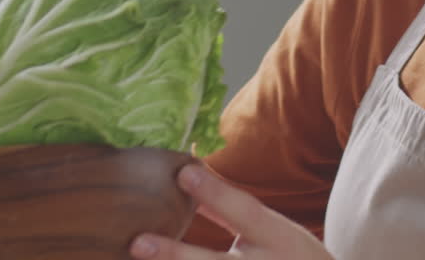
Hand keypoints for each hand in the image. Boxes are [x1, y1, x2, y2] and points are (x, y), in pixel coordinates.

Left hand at [129, 164, 332, 259]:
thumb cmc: (292, 257)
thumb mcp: (271, 230)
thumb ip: (231, 212)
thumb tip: (186, 180)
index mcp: (278, 239)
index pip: (246, 213)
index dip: (216, 194)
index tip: (183, 172)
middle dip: (176, 256)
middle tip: (136, 243)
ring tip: (132, 257)